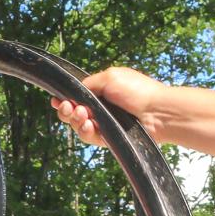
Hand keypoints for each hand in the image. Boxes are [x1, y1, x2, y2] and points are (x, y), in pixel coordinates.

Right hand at [51, 67, 168, 147]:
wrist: (157, 112)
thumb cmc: (138, 91)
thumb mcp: (110, 77)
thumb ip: (89, 84)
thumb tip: (74, 91)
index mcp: (101, 91)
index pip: (77, 96)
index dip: (64, 98)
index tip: (57, 99)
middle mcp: (101, 108)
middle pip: (73, 112)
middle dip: (65, 109)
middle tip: (67, 107)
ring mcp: (105, 123)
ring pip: (78, 126)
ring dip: (75, 120)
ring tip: (82, 115)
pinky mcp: (109, 138)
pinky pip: (89, 137)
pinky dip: (85, 131)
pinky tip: (88, 125)